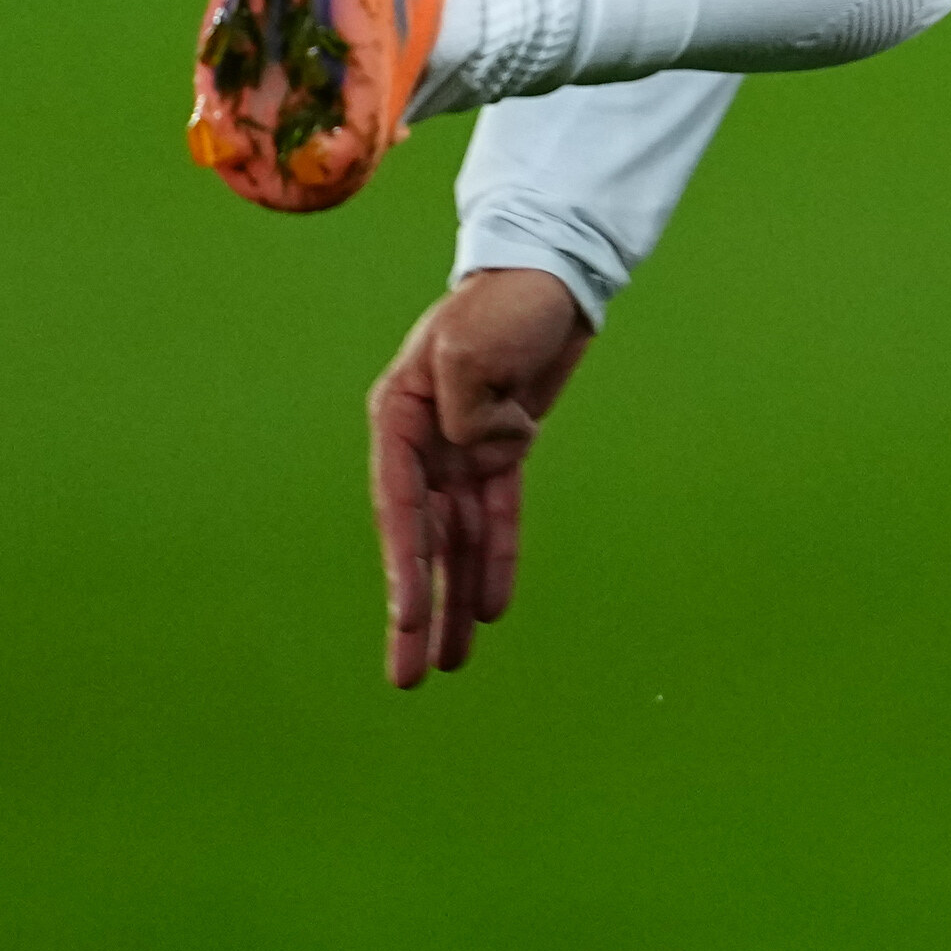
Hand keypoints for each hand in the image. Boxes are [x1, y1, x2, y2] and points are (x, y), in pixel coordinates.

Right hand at [370, 266, 592, 688]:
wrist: (552, 272)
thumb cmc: (505, 299)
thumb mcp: (476, 342)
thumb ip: (469, 406)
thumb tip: (483, 453)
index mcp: (399, 414)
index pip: (399, 504)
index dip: (404, 567)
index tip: (409, 618)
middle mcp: (423, 439)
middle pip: (420, 539)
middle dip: (414, 611)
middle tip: (408, 678)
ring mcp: (461, 448)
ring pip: (456, 541)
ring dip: (452, 602)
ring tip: (448, 666)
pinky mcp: (501, 450)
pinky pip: (496, 517)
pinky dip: (495, 561)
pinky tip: (486, 610)